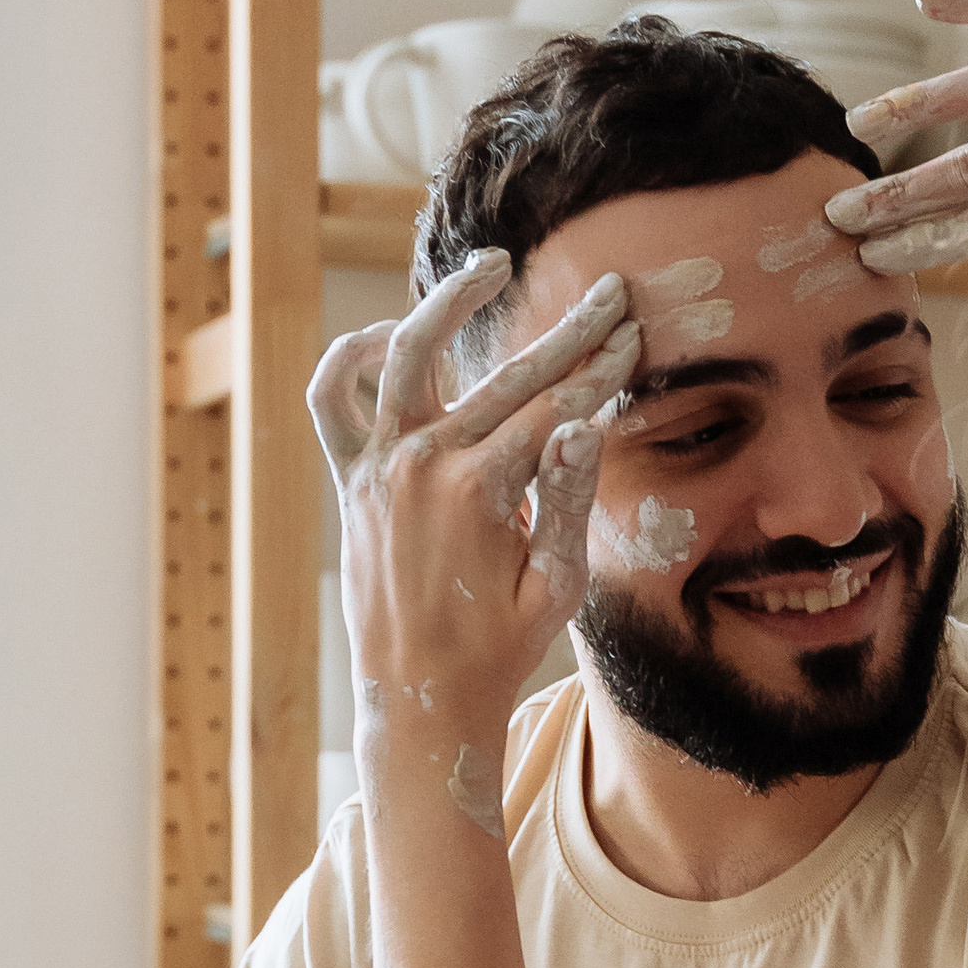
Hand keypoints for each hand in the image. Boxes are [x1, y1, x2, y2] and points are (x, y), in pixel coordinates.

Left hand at [310, 251, 640, 775]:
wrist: (418, 700)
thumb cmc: (496, 651)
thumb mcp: (555, 586)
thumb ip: (568, 501)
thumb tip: (585, 426)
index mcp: (479, 493)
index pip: (556, 409)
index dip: (602, 370)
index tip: (635, 335)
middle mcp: (421, 467)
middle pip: (506, 377)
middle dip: (568, 333)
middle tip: (609, 296)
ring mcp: (378, 468)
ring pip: (406, 355)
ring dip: (449, 301)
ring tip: (492, 268)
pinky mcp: (350, 480)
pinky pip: (332, 397)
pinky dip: (356, 355)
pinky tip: (397, 334)